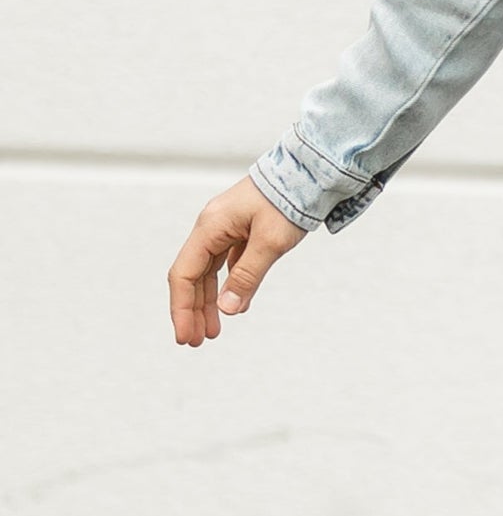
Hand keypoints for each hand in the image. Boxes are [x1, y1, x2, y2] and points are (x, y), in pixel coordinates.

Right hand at [167, 178, 306, 345]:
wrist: (308, 173)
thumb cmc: (288, 202)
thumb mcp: (270, 243)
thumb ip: (248, 276)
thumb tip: (229, 309)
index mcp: (209, 228)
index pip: (183, 275)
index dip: (182, 308)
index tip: (186, 336)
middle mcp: (211, 228)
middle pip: (192, 276)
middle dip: (192, 310)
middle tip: (196, 341)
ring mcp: (225, 229)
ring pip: (208, 271)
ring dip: (209, 301)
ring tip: (213, 331)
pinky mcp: (241, 231)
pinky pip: (226, 263)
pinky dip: (228, 286)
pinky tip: (236, 305)